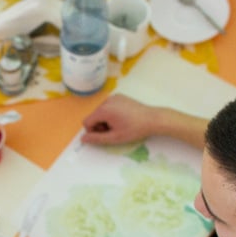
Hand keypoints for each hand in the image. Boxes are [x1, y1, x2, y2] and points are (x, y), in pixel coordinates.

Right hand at [81, 95, 207, 148]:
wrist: (153, 119)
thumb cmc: (134, 130)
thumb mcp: (114, 138)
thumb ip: (96, 139)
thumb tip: (82, 139)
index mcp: (103, 110)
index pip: (87, 122)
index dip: (93, 131)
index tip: (105, 135)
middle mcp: (106, 101)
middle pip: (93, 116)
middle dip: (99, 125)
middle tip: (114, 131)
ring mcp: (114, 97)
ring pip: (100, 111)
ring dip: (105, 120)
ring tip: (119, 125)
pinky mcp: (120, 97)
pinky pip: (108, 107)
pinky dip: (111, 114)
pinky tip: (122, 118)